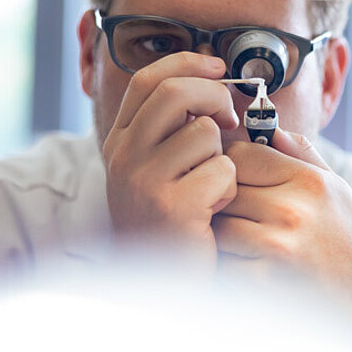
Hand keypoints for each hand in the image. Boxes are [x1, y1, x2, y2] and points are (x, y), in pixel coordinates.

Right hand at [102, 52, 238, 269]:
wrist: (161, 288)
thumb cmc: (174, 223)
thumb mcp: (160, 171)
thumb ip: (174, 131)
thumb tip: (214, 87)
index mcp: (121, 141)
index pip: (148, 79)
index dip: (187, 63)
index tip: (217, 65)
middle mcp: (124, 155)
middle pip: (175, 91)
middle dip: (215, 95)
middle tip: (230, 119)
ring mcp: (143, 180)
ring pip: (206, 132)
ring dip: (222, 158)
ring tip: (211, 188)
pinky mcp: (171, 205)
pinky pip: (222, 170)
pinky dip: (229, 189)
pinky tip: (214, 211)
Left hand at [212, 128, 351, 310]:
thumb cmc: (340, 236)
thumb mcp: (334, 187)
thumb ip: (302, 152)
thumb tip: (269, 127)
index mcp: (308, 181)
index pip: (241, 154)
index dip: (232, 166)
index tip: (237, 180)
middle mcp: (293, 210)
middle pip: (225, 188)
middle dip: (224, 201)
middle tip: (234, 213)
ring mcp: (276, 246)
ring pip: (218, 225)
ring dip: (221, 234)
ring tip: (239, 240)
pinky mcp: (262, 280)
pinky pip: (221, 260)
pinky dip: (226, 264)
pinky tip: (244, 265)